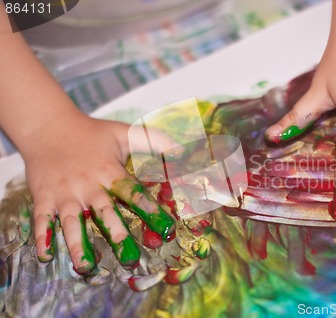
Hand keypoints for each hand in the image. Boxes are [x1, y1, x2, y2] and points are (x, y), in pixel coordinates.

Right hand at [25, 114, 177, 273]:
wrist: (47, 126)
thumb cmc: (91, 132)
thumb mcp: (123, 132)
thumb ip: (154, 140)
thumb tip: (182, 149)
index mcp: (109, 171)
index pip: (133, 193)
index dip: (151, 211)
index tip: (166, 228)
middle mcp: (88, 185)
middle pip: (104, 212)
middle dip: (117, 235)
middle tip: (130, 259)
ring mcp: (64, 193)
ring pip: (72, 222)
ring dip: (78, 245)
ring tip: (87, 267)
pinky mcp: (43, 197)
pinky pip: (42, 220)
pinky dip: (43, 238)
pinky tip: (46, 257)